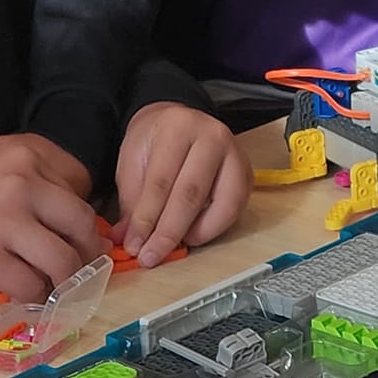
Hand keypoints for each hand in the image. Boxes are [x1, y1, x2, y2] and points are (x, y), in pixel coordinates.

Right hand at [0, 140, 104, 300]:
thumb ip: (36, 187)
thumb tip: (84, 224)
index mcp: (23, 155)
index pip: (81, 187)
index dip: (85, 216)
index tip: (79, 236)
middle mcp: (20, 180)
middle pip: (81, 223)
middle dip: (87, 253)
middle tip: (81, 269)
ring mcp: (5, 219)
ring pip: (63, 260)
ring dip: (65, 282)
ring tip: (55, 287)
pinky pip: (31, 285)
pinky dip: (34, 296)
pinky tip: (24, 293)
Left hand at [115, 102, 249, 266]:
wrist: (178, 122)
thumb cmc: (154, 142)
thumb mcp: (132, 162)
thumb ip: (133, 202)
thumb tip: (130, 241)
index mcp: (178, 127)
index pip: (161, 181)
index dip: (146, 219)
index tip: (134, 246)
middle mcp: (212, 136)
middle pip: (191, 193)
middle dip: (169, 232)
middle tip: (151, 256)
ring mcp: (235, 154)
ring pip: (224, 203)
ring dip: (198, 232)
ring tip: (176, 244)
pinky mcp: (247, 172)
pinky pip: (236, 207)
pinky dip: (215, 227)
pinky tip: (194, 233)